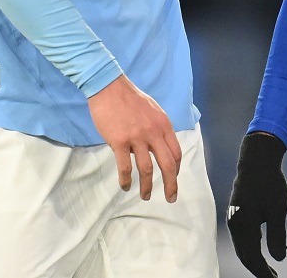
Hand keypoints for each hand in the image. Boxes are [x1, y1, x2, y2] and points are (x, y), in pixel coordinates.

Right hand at [87, 74, 180, 201]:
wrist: (109, 88)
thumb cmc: (130, 99)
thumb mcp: (152, 110)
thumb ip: (157, 128)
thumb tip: (155, 147)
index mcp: (164, 125)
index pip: (176, 152)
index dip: (176, 168)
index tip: (174, 178)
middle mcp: (154, 132)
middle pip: (168, 164)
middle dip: (171, 184)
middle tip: (171, 198)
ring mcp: (137, 138)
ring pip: (147, 169)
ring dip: (147, 186)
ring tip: (145, 196)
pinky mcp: (119, 142)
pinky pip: (125, 167)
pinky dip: (126, 180)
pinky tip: (125, 186)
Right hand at [227, 132, 286, 277]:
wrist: (257, 160)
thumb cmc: (269, 183)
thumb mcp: (278, 209)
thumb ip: (277, 235)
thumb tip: (280, 259)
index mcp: (244, 226)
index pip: (252, 257)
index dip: (262, 272)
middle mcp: (235, 225)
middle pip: (244, 255)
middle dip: (258, 269)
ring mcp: (234, 220)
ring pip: (242, 247)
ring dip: (254, 260)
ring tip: (269, 270)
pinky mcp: (237, 214)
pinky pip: (242, 238)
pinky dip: (252, 248)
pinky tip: (264, 249)